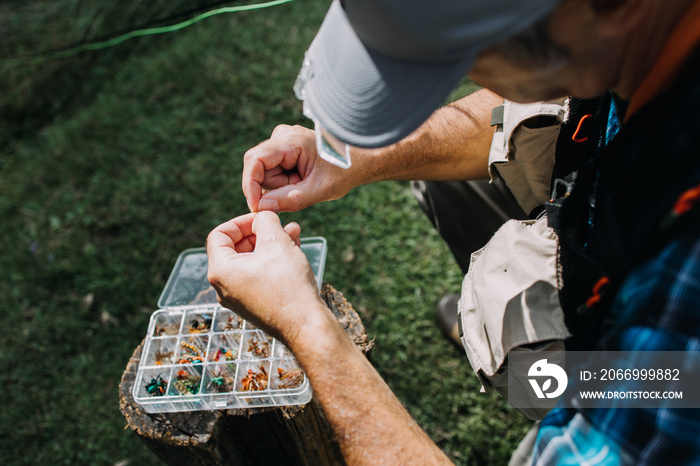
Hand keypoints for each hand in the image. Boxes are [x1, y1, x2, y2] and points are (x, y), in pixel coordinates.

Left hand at [206, 211, 324, 342]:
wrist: (306, 326)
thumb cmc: (288, 285)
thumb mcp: (276, 242)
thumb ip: (265, 221)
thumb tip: (263, 215)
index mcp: (220, 271)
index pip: (219, 234)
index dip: (241, 220)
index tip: (262, 217)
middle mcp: (224, 287)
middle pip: (236, 248)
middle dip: (260, 232)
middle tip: (280, 223)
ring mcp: (240, 298)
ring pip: (252, 261)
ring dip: (270, 244)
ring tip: (293, 232)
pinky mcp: (256, 305)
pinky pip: (260, 276)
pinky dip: (273, 261)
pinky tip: (294, 250)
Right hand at [242, 124, 352, 211]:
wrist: (358, 162)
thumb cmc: (343, 172)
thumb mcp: (319, 191)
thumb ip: (290, 200)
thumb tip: (261, 207)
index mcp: (292, 140)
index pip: (255, 160)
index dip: (250, 184)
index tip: (256, 206)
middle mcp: (283, 135)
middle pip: (258, 169)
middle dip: (275, 186)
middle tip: (301, 189)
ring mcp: (282, 140)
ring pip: (265, 172)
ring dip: (281, 184)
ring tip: (304, 182)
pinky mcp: (282, 148)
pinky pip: (271, 170)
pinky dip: (284, 180)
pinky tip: (301, 178)